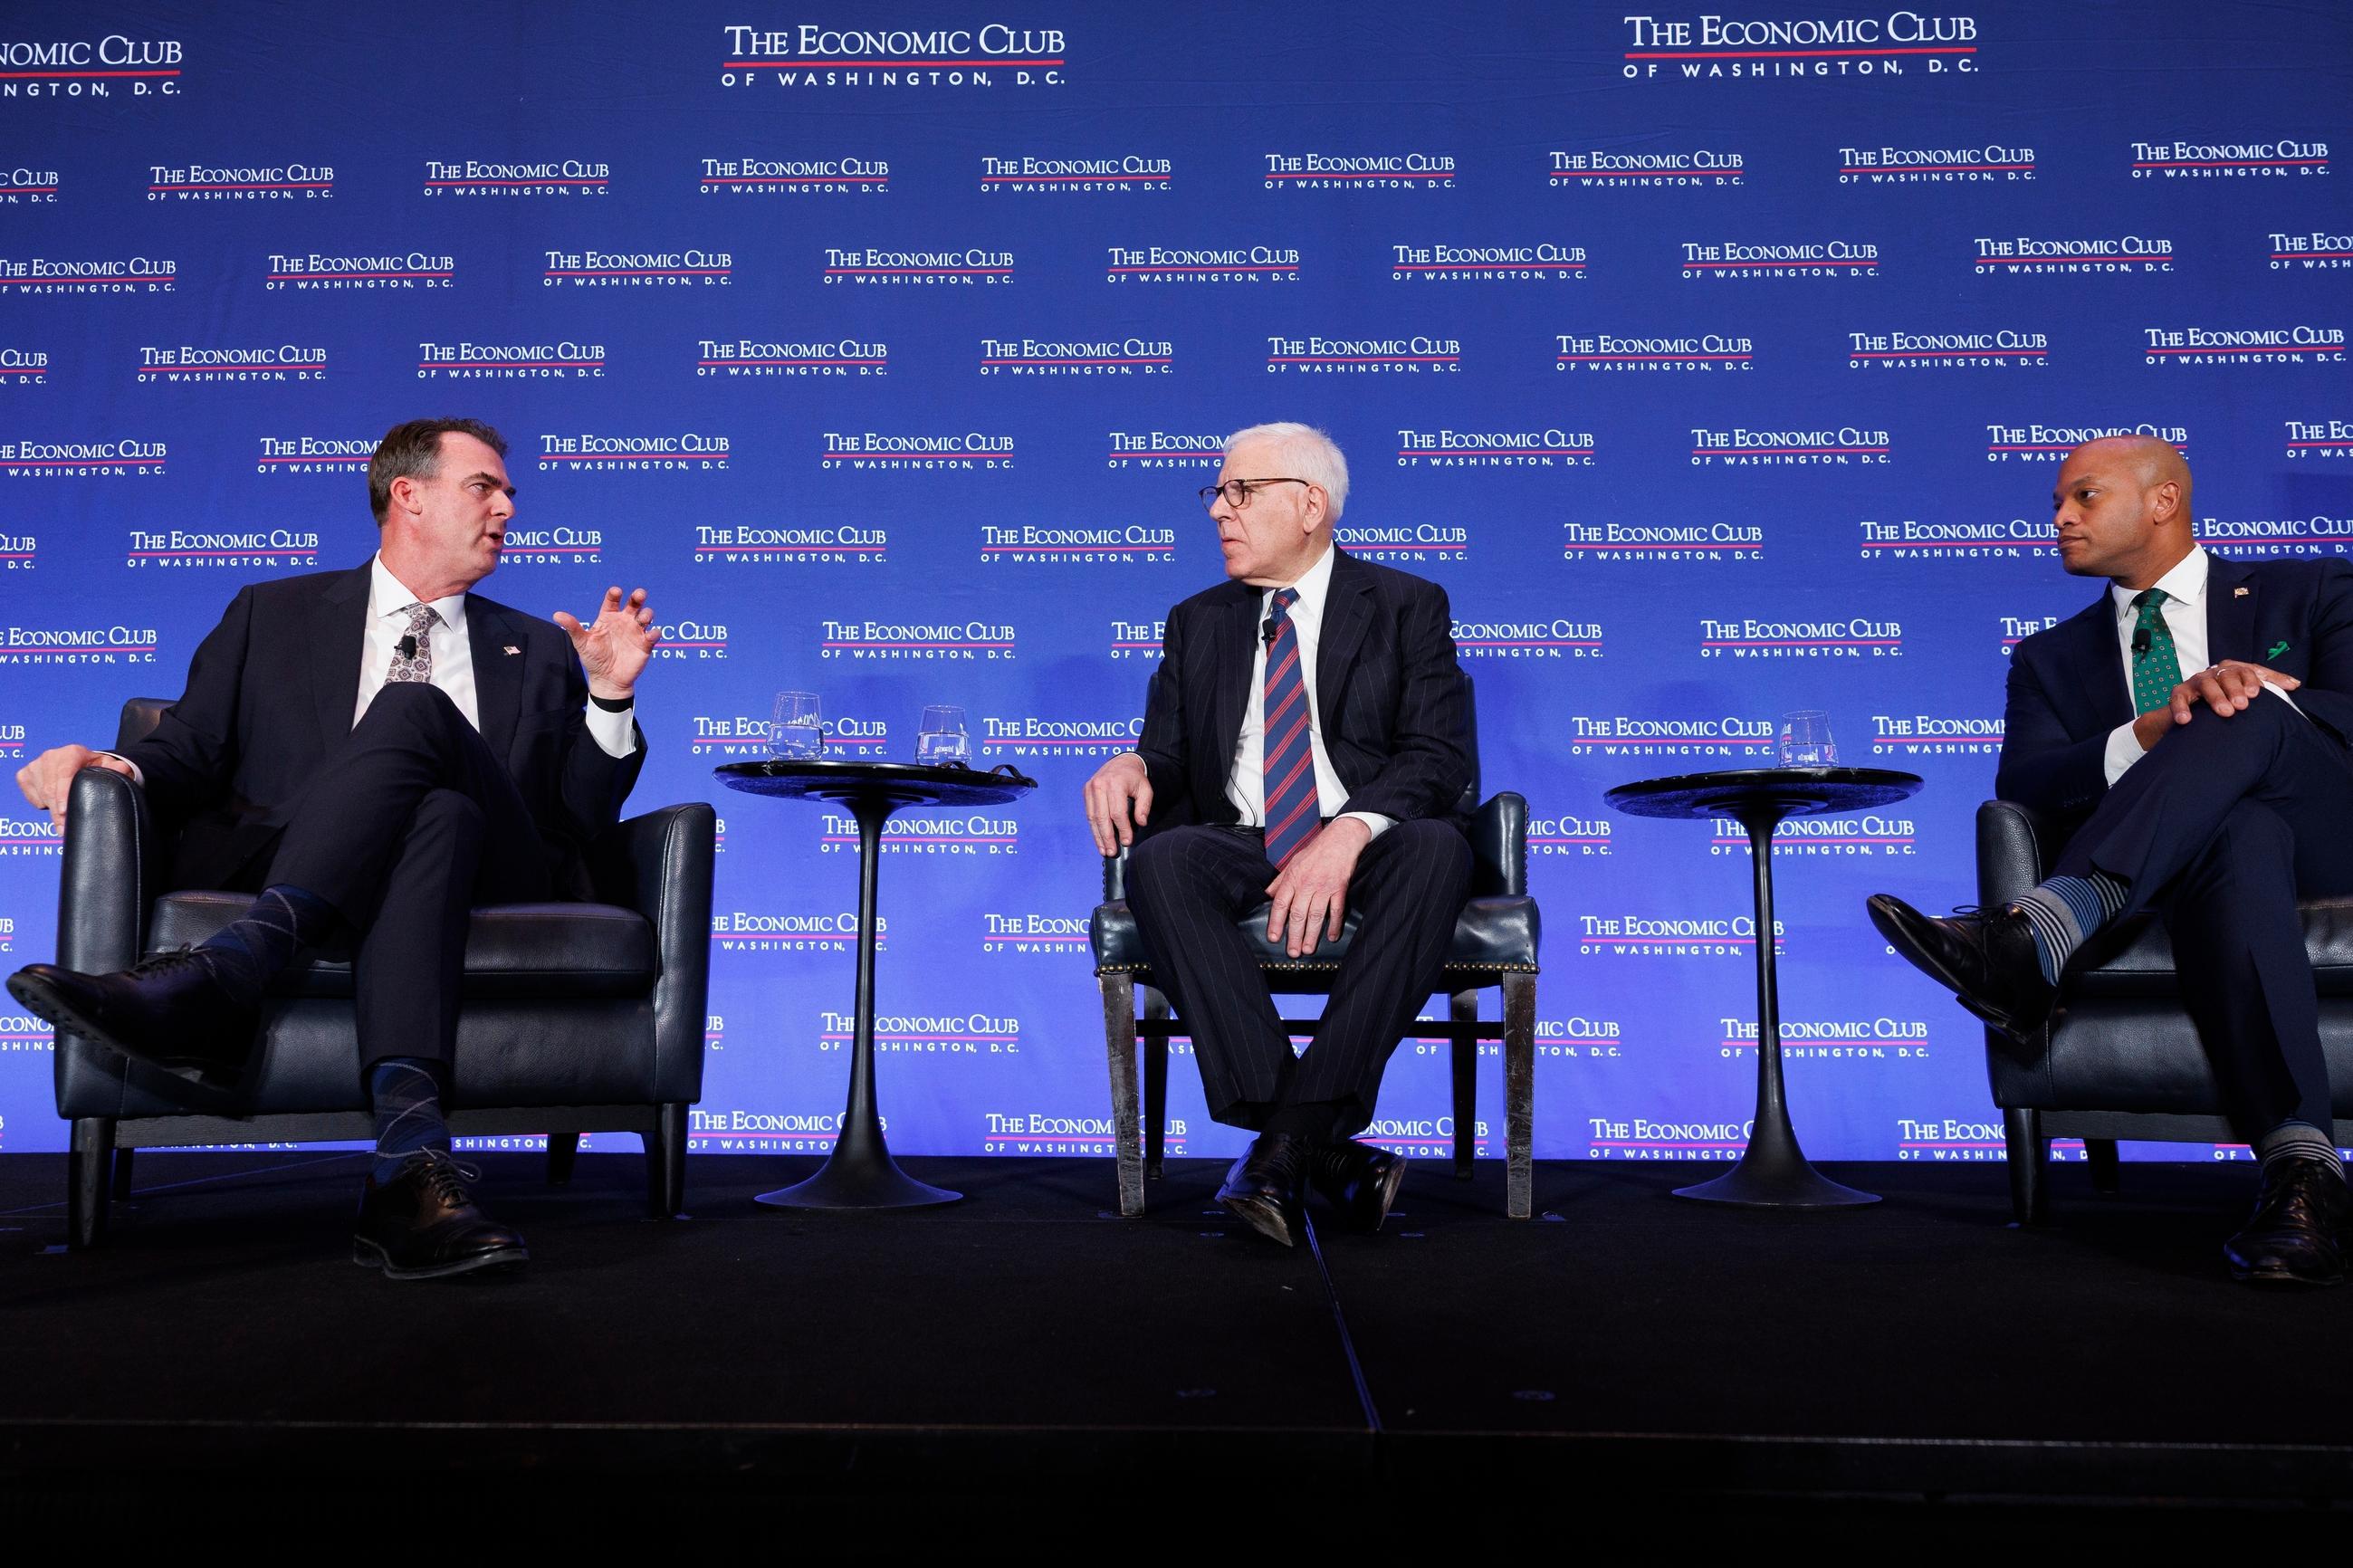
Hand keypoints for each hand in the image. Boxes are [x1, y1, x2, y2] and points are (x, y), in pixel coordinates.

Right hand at [15, 745, 136, 831]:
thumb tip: (122, 769)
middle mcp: (51, 756)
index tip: (63, 811)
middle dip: (57, 811)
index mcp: (72, 752)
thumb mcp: (109, 767)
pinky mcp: (24, 775)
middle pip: (50, 789)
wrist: (80, 763)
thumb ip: (118, 769)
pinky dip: (42, 804)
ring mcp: (35, 765)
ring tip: (64, 815)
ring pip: (41, 795)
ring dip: (52, 809)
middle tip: (64, 828)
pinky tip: (55, 801)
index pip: (64, 774)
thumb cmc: (95, 767)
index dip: (62, 794)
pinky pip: (32, 797)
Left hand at [554, 587, 659, 699]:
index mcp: (608, 617)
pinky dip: (654, 633)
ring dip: (647, 614)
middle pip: (633, 603)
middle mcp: (624, 621)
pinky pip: (653, 635)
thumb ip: (573, 627)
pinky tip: (650, 634)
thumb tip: (556, 614)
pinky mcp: (645, 644)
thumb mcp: (582, 642)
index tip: (616, 592)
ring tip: (643, 618)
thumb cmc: (593, 659)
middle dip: (638, 596)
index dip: (615, 594)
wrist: (607, 680)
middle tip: (639, 594)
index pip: (612, 601)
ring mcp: (635, 632)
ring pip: (646, 616)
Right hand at [1083, 752, 1153, 854]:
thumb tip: (1140, 823)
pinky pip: (1089, 814)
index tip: (1127, 841)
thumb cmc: (1135, 777)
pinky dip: (1093, 829)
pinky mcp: (1086, 792)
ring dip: (1098, 836)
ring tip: (1104, 850)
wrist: (1122, 762)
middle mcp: (1099, 785)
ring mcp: (1090, 789)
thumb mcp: (1145, 789)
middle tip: (1112, 852)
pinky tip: (1099, 840)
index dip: (1123, 829)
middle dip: (1107, 837)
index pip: (1117, 812)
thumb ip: (1144, 806)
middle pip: (1102, 817)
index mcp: (1115, 783)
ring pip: (1093, 818)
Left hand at [1264, 816, 1370, 957]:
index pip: (1280, 903)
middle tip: (1292, 952)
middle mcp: (1307, 884)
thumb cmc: (1316, 851)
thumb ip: (1280, 881)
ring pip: (1316, 915)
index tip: (1274, 937)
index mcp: (1293, 878)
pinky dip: (1335, 925)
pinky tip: (1332, 936)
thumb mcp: (1292, 862)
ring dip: (1312, 935)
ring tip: (1308, 949)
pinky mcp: (1340, 888)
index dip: (1276, 922)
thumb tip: (1268, 895)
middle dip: (1294, 936)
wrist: (1340, 839)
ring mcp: (1324, 887)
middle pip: (1298, 914)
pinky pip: (1337, 910)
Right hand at [2131, 660, 2299, 749]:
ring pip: (2205, 684)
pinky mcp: (2178, 694)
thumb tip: (2296, 685)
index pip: (2246, 669)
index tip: (2257, 693)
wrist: (2192, 711)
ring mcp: (2196, 682)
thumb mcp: (2247, 692)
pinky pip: (2178, 699)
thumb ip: (2270, 685)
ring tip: (2225, 712)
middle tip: (2242, 705)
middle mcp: (2215, 673)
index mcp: (2233, 670)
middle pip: (2226, 675)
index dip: (2251, 679)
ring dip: (2215, 698)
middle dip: (2234, 689)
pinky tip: (2186, 720)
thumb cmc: (2226, 701)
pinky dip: (2181, 708)